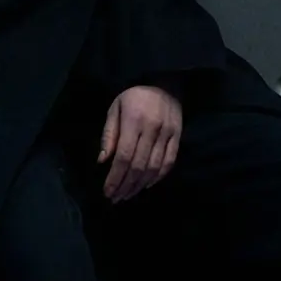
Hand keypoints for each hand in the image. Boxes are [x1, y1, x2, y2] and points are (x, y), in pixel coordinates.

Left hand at [98, 85, 181, 203]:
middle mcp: (152, 130)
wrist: (165, 81)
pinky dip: (158, 177)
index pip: (123, 157)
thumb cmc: (134, 96)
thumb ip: (109, 135)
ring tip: (128, 195)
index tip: (107, 191)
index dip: (115, 178)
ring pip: (154, 168)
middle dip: (125, 186)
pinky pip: (169, 162)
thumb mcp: (115, 109)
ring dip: (139, 185)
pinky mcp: (178, 136)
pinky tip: (147, 185)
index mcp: (133, 122)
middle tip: (116, 198)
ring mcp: (168, 134)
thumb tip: (102, 161)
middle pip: (138, 166)